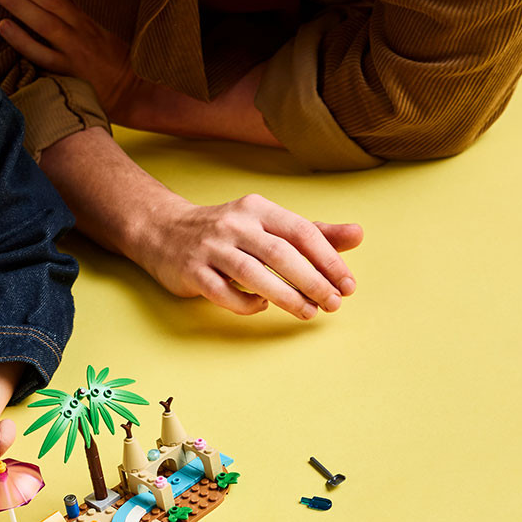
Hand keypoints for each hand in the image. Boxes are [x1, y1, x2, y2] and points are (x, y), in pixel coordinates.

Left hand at [0, 0, 140, 119]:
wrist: (138, 88)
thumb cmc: (126, 46)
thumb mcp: (119, 15)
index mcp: (98, 7)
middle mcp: (85, 25)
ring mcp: (76, 50)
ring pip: (42, 22)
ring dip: (15, 1)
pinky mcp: (70, 73)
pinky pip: (42, 56)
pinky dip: (22, 41)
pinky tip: (2, 26)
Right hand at [140, 193, 362, 317]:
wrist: (162, 230)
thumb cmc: (227, 231)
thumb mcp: (268, 223)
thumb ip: (312, 232)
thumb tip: (358, 234)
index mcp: (257, 208)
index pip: (301, 231)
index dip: (328, 259)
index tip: (348, 284)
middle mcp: (234, 224)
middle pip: (280, 254)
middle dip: (312, 281)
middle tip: (334, 304)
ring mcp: (210, 248)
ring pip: (253, 274)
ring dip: (286, 297)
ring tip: (308, 313)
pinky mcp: (191, 271)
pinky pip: (223, 293)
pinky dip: (246, 304)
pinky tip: (261, 307)